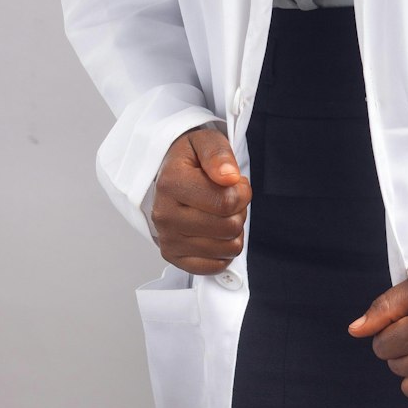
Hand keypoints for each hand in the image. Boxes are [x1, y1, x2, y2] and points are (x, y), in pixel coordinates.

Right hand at [150, 127, 250, 275]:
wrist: (170, 174)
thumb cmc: (191, 159)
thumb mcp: (206, 141)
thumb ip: (219, 154)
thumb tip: (229, 177)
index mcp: (171, 184)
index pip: (226, 202)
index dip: (242, 192)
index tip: (235, 182)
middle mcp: (165, 215)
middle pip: (229, 227)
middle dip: (239, 210)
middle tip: (229, 197)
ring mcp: (168, 239)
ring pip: (227, 248)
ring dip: (234, 229)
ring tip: (221, 212)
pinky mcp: (173, 256)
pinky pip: (216, 266)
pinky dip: (223, 250)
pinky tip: (216, 231)